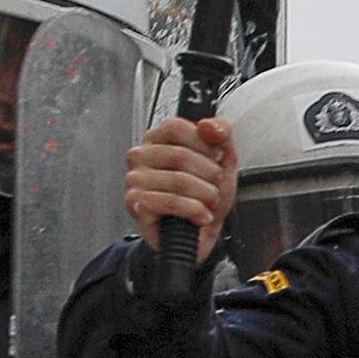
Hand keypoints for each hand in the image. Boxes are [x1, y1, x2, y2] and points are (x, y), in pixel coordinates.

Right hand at [126, 117, 237, 261]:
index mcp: (158, 138)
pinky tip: (200, 216)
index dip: (203, 144)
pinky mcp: (135, 203)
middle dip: (208, 174)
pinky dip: (194, 211)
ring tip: (208, 203)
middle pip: (179, 155)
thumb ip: (221, 133)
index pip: (176, 127)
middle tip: (215, 186)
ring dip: (204, 195)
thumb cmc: (205, 195)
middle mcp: (142, 156)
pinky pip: (170, 201)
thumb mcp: (223, 159)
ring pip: (178, 180)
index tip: (216, 157)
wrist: (201, 232)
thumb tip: (207, 124)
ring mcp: (135, 179)